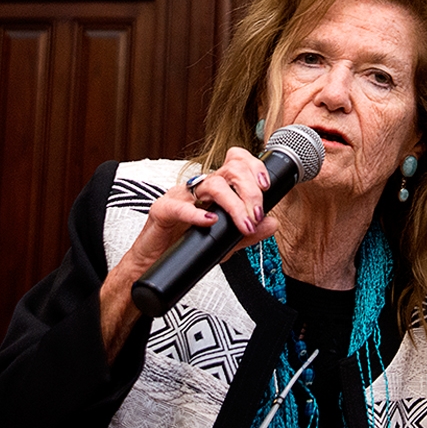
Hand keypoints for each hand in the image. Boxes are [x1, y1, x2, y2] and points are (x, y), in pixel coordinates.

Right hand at [98, 148, 276, 359]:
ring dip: (233, 204)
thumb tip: (272, 223)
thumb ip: (248, 233)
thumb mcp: (224, 242)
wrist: (153, 265)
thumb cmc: (186, 247)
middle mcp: (199, 188)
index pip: (235, 162)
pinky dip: (197, 213)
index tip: (267, 187)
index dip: (253, 167)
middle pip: (229, 170)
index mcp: (214, 189)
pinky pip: (180, 206)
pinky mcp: (162, 210)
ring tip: (243, 224)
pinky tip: (210, 222)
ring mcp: (180, 196)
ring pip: (211, 185)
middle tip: (257, 214)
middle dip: (250, 190)